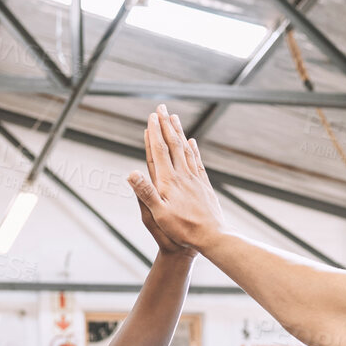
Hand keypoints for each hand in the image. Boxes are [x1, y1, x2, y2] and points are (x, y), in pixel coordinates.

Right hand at [127, 104, 224, 253]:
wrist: (213, 237)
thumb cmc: (184, 230)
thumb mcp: (159, 215)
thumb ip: (146, 193)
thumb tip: (131, 173)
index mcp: (169, 181)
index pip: (160, 151)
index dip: (155, 133)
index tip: (151, 116)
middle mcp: (183, 175)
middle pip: (174, 144)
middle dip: (166, 125)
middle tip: (161, 107)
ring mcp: (195, 179)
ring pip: (186, 149)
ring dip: (179, 132)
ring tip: (174, 118)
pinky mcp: (204, 186)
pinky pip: (198, 162)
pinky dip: (194, 149)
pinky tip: (192, 142)